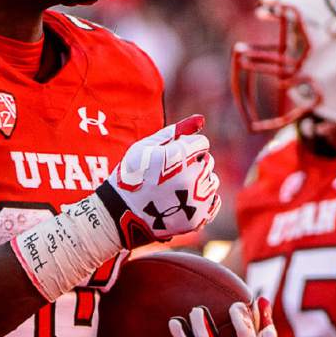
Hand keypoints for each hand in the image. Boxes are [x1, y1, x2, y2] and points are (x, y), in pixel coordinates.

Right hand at [96, 116, 220, 248]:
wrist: (121, 213)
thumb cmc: (132, 174)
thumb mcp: (147, 147)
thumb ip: (176, 131)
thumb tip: (202, 119)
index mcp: (178, 156)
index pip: (202, 144)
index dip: (186, 148)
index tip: (170, 158)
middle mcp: (191, 177)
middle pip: (208, 161)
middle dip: (193, 164)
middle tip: (170, 175)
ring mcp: (195, 200)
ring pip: (212, 181)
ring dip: (198, 181)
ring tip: (175, 189)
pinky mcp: (198, 218)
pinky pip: (214, 201)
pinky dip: (202, 200)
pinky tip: (183, 201)